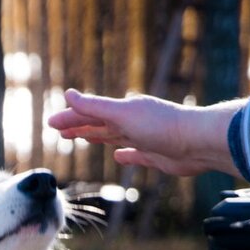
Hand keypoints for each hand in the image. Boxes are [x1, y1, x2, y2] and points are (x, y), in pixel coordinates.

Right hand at [46, 89, 243, 177]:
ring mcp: (144, 139)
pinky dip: (124, 155)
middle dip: (79, 126)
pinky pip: (135, 155)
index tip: (51, 122)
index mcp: (124, 110)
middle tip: (59, 130)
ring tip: (82, 138)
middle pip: (99, 124)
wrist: (197, 143)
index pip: (90, 114)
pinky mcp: (155, 156)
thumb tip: (68, 93)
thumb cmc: (162, 126)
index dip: (70, 117)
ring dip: (96, 137)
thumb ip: (95, 106)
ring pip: (113, 137)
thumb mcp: (123, 114)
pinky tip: (118, 156)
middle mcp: (133, 122)